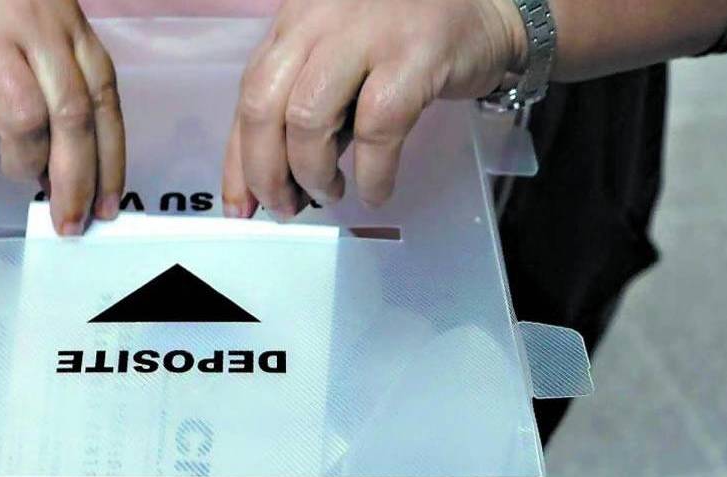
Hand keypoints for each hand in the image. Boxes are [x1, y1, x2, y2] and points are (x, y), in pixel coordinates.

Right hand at [0, 0, 124, 233]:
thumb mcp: (31, 28)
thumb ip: (56, 82)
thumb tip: (69, 169)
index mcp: (63, 20)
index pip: (103, 96)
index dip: (110, 158)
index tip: (107, 205)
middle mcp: (30, 24)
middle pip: (71, 115)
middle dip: (75, 182)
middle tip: (69, 222)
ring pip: (24, 121)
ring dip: (24, 163)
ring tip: (16, 170)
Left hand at [221, 0, 525, 217]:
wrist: (489, 4)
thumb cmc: (406, 42)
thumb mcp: (339, 61)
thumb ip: (301, 106)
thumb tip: (273, 180)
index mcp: (295, 21)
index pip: (247, 93)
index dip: (238, 159)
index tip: (241, 206)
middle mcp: (320, 18)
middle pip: (264, 105)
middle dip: (267, 172)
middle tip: (285, 206)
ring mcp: (367, 32)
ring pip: (308, 118)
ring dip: (314, 173)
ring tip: (331, 192)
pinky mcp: (415, 53)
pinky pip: (377, 129)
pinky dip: (372, 173)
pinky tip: (375, 190)